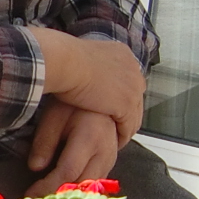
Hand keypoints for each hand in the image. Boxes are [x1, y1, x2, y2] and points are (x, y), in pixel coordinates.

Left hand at [26, 101, 121, 195]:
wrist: (102, 101)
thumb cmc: (74, 106)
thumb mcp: (54, 116)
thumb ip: (44, 141)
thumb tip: (34, 167)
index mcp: (90, 138)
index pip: (68, 171)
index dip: (48, 186)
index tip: (30, 195)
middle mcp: (104, 153)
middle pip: (81, 186)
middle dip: (57, 198)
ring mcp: (110, 161)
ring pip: (89, 191)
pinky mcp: (109, 166)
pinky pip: (94, 186)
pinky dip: (77, 194)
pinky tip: (61, 196)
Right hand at [30, 30, 145, 139]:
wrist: (66, 62)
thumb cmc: (64, 58)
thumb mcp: (80, 55)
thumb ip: (88, 64)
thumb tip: (79, 69)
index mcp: (122, 54)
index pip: (127, 78)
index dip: (120, 93)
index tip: (112, 104)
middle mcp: (132, 69)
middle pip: (135, 95)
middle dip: (127, 110)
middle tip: (118, 124)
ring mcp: (132, 87)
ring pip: (134, 113)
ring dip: (126, 126)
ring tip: (117, 138)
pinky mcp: (126, 105)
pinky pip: (128, 126)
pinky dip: (122, 136)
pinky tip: (114, 143)